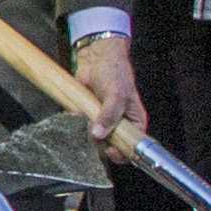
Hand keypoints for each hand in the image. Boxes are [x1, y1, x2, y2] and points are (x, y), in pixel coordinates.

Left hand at [71, 29, 146, 147]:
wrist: (96, 58)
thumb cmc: (114, 73)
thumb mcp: (116, 94)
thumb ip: (109, 115)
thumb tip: (99, 134)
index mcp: (134, 121)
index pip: (132, 146)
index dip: (122, 152)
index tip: (109, 150)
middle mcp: (120, 124)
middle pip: (112, 146)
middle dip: (101, 143)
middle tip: (93, 132)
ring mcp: (103, 121)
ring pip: (95, 139)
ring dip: (87, 134)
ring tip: (85, 119)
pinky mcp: (87, 116)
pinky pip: (81, 128)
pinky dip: (76, 125)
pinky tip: (75, 115)